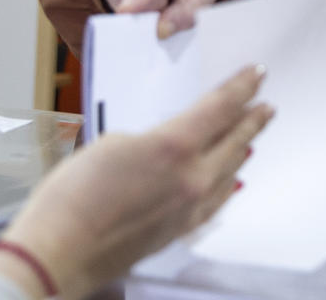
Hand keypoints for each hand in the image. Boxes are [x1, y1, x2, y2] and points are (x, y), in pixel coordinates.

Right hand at [0, 66, 273, 299]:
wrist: (59, 253)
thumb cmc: (73, 196)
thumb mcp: (110, 143)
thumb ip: (150, 138)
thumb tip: (169, 146)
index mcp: (174, 146)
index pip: (220, 108)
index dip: (241, 87)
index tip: (257, 74)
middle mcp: (192, 177)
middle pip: (233, 139)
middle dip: (252, 119)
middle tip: (267, 105)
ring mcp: (189, 207)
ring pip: (229, 170)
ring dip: (243, 148)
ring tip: (254, 136)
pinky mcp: (179, 229)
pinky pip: (216, 200)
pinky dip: (228, 183)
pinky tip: (233, 180)